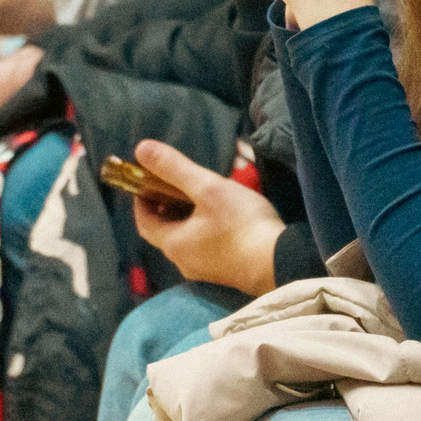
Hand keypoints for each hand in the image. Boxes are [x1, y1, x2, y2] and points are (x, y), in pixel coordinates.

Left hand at [126, 139, 283, 294]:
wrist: (279, 262)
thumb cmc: (240, 224)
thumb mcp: (208, 188)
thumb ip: (175, 168)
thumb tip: (141, 148)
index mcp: (173, 244)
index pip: (144, 222)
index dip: (142, 200)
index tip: (147, 181)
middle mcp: (183, 261)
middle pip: (165, 232)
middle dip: (166, 208)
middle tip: (176, 184)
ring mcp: (206, 271)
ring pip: (186, 241)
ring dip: (187, 219)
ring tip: (202, 197)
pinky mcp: (226, 273)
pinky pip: (205, 248)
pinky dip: (204, 231)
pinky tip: (223, 218)